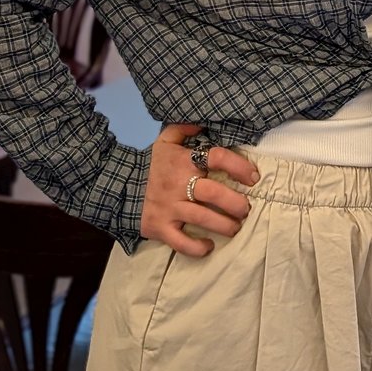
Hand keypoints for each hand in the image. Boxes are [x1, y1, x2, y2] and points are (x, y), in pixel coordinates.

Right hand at [140, 123, 259, 256]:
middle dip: (236, 203)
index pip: (217, 158)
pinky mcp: (160, 228)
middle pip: (213, 193)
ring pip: (201, 218)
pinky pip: (181, 242)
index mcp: (184, 161)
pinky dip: (197, 247)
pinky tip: (208, 246)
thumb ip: (185, 129)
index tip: (252, 177)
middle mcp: (178, 184)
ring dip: (224, 225)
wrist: (119, 186)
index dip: (239, 167)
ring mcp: (169, 208)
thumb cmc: (151, 165)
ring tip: (235, 227)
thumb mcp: (166, 140)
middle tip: (245, 209)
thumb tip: (204, 122)